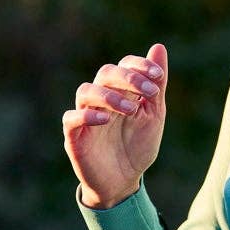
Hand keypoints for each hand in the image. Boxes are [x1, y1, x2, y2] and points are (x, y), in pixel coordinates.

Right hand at [63, 42, 167, 206]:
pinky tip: (106, 120)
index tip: (158, 76)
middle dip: (128, 78)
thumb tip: (159, 46)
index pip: (124, 65)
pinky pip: (71, 119)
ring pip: (86, 91)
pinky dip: (87, 116)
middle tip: (149, 92)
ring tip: (130, 109)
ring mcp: (85, 116)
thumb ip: (156, 84)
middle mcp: (100, 99)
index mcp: (120, 91)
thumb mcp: (153, 115)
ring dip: (109, 95)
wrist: (124, 182)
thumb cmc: (136, 147)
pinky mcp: (73, 137)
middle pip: (105, 73)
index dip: (139, 65)